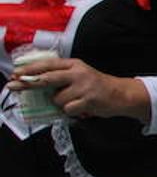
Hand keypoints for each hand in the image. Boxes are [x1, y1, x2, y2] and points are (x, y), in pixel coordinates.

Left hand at [8, 56, 149, 121]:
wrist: (122, 94)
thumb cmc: (97, 86)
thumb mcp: (80, 74)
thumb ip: (61, 76)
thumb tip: (35, 84)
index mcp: (74, 64)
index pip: (48, 65)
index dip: (30, 69)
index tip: (15, 74)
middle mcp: (78, 73)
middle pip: (47, 78)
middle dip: (29, 83)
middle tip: (13, 85)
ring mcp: (84, 86)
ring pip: (58, 99)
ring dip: (62, 104)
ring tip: (75, 102)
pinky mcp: (88, 100)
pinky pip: (68, 109)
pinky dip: (72, 111)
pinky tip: (82, 108)